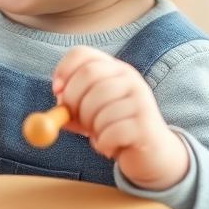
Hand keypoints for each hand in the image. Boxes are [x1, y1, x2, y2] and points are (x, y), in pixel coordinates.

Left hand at [52, 46, 189, 189]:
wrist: (151, 154)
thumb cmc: (115, 128)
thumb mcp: (89, 114)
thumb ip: (69, 106)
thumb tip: (58, 100)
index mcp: (114, 69)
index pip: (83, 53)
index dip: (64, 70)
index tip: (56, 91)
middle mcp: (130, 78)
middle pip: (88, 75)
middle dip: (73, 101)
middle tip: (76, 120)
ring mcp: (141, 98)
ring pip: (97, 107)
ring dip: (90, 127)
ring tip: (101, 134)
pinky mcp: (146, 124)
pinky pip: (109, 132)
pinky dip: (103, 143)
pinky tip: (111, 147)